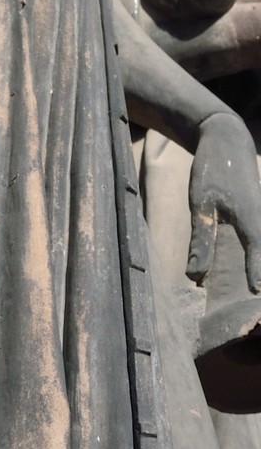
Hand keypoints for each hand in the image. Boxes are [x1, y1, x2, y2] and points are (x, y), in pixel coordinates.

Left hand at [188, 107, 260, 290]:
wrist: (228, 139)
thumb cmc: (213, 169)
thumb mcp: (201, 202)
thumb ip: (201, 240)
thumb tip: (194, 277)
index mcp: (252, 220)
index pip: (258, 253)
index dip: (257, 273)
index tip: (258, 294)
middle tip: (250, 309)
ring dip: (260, 271)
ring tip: (249, 297)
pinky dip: (258, 262)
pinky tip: (248, 280)